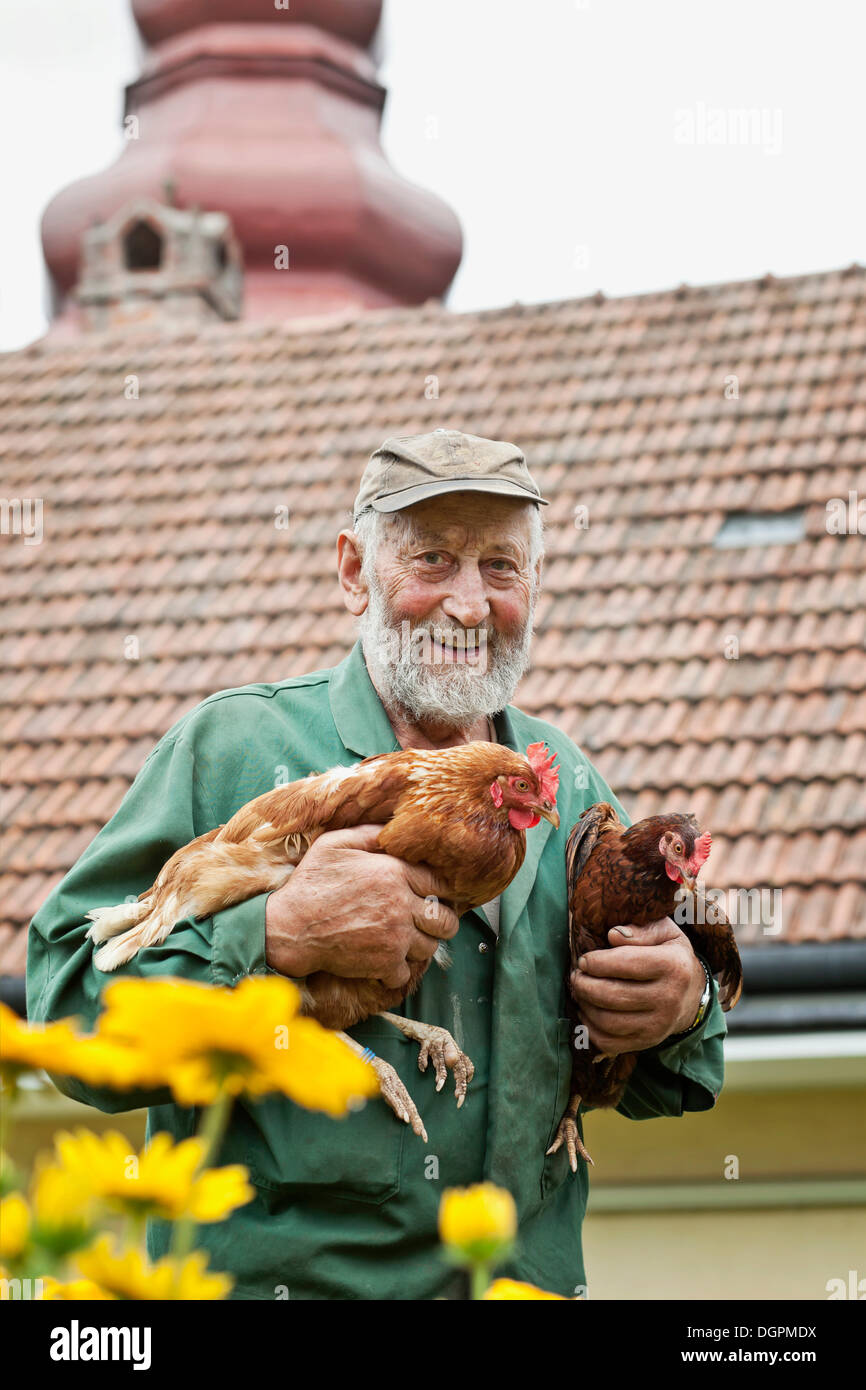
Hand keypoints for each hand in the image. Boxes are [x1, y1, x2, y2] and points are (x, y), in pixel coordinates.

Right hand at [264, 823, 459, 988]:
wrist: (289, 928)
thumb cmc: (311, 883)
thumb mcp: (335, 844)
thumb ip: (369, 835)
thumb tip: (393, 830)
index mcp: (394, 872)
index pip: (440, 883)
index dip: (442, 890)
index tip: (435, 895)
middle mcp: (401, 904)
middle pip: (445, 920)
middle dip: (440, 922)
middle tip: (426, 922)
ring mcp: (395, 937)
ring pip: (430, 948)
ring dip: (419, 945)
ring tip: (403, 940)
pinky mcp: (385, 964)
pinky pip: (406, 972)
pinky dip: (397, 970)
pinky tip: (384, 959)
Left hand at [569, 917, 705, 1053]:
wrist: (689, 995)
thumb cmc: (670, 956)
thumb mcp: (665, 932)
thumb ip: (641, 929)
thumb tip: (613, 934)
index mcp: (673, 966)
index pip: (626, 963)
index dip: (597, 962)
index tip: (584, 960)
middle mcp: (668, 998)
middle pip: (613, 995)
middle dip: (585, 984)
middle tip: (576, 975)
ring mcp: (659, 1025)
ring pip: (608, 1021)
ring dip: (585, 1005)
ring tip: (579, 990)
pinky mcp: (647, 1042)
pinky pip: (609, 1042)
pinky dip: (590, 1028)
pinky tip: (586, 1011)